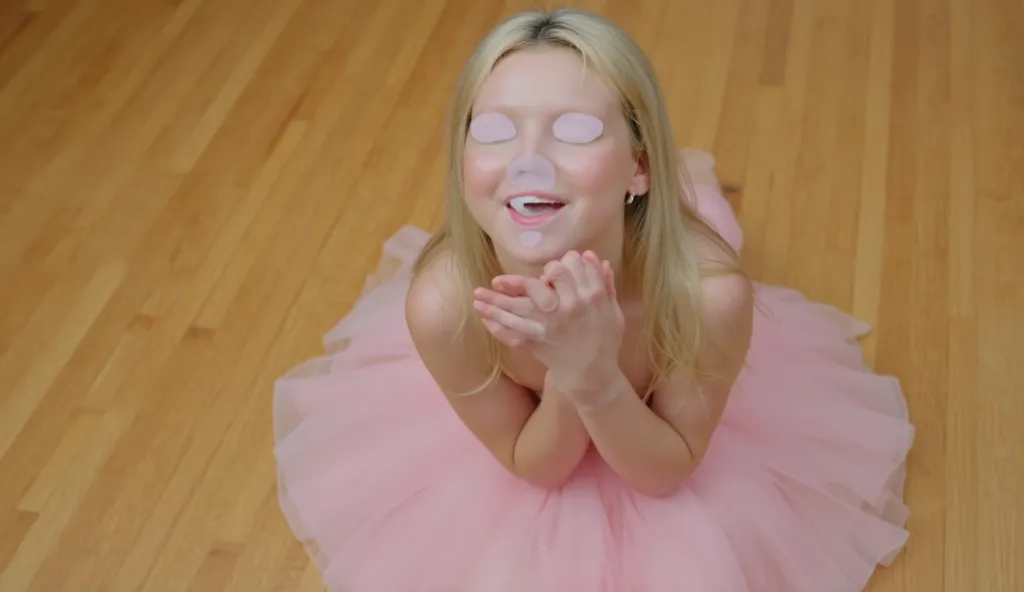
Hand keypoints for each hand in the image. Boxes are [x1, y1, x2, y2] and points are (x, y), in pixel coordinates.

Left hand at [472, 251, 624, 398]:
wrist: (595, 375)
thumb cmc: (605, 341)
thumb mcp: (612, 310)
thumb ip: (604, 282)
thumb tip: (591, 257)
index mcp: (589, 295)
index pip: (566, 266)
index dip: (556, 264)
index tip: (548, 270)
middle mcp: (568, 307)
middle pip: (536, 283)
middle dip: (515, 281)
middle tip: (499, 281)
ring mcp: (551, 325)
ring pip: (518, 307)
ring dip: (494, 301)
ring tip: (477, 295)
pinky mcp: (539, 343)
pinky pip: (513, 334)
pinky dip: (497, 327)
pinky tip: (483, 318)